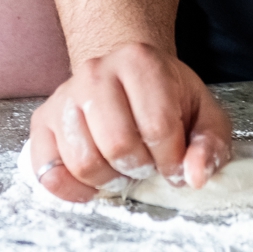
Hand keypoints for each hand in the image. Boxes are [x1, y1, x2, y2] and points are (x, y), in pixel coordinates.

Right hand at [26, 42, 232, 201]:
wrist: (125, 76)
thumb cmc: (167, 98)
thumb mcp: (203, 114)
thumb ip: (209, 145)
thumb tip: (193, 177)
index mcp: (139, 61)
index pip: (157, 127)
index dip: (172, 159)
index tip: (174, 163)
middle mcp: (95, 72)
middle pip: (117, 145)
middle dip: (139, 169)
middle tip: (148, 165)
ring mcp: (63, 96)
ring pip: (82, 162)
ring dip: (109, 180)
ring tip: (123, 169)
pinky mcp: (42, 121)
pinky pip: (47, 172)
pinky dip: (72, 190)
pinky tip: (95, 184)